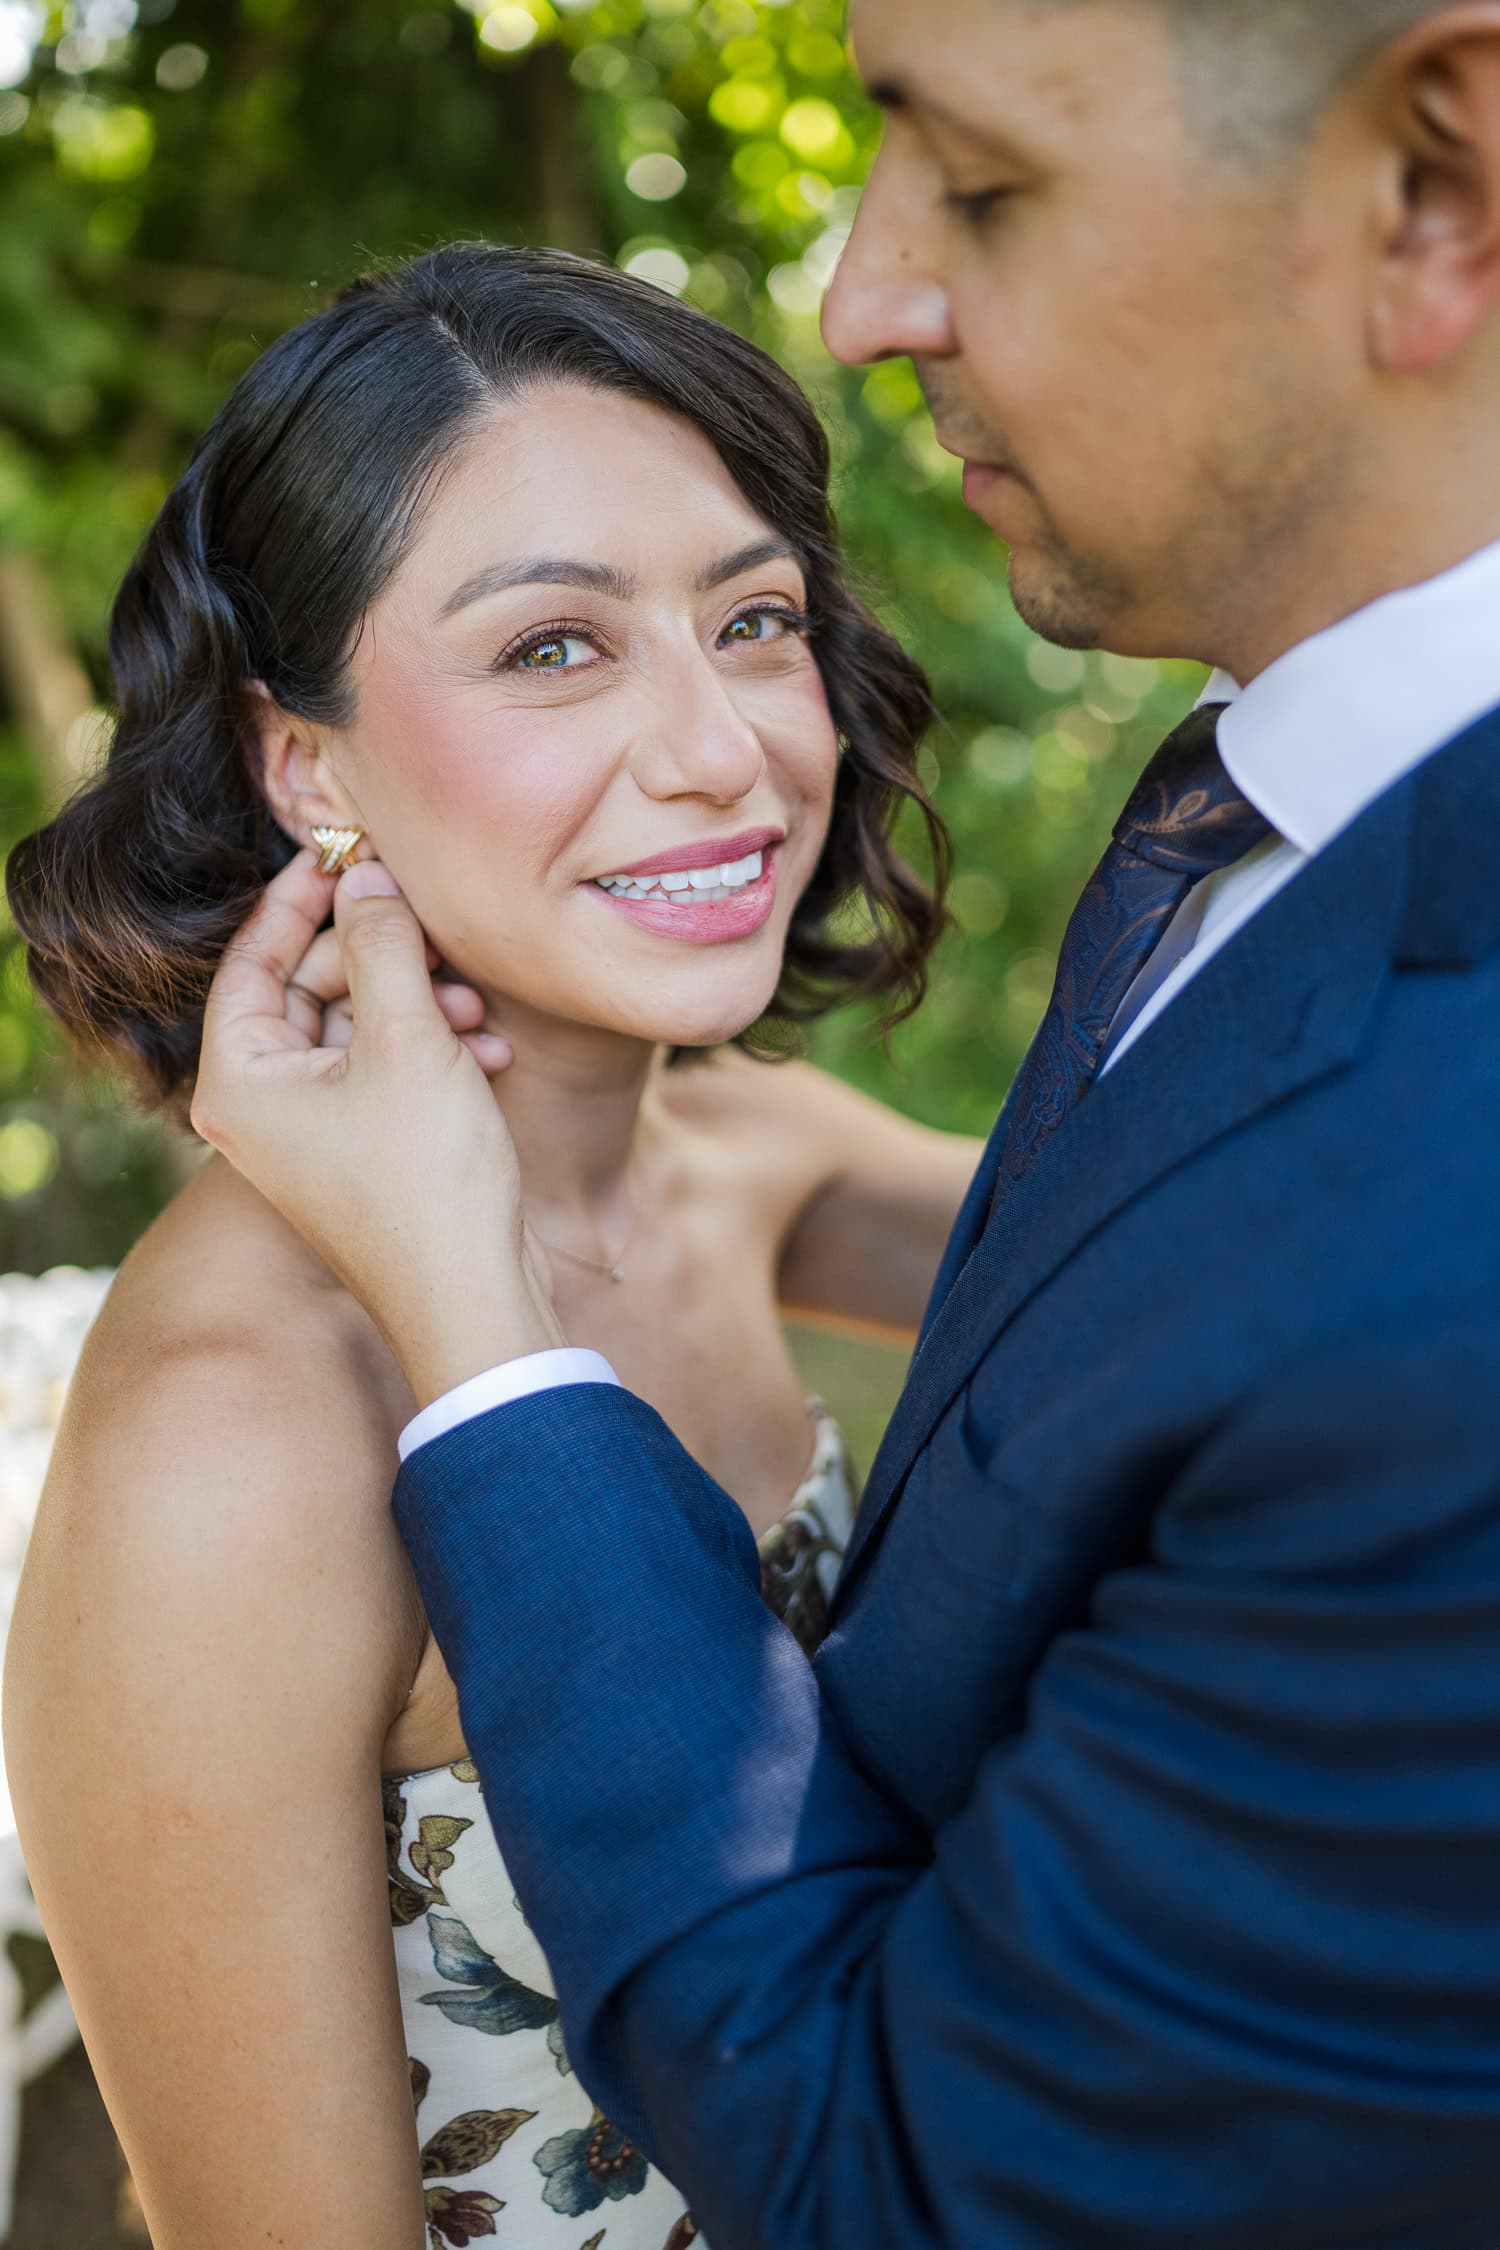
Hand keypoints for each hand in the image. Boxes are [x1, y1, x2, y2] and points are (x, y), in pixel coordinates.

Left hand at [192, 851, 566, 1407]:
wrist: (471, 1298)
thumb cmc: (426, 1178)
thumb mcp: (406, 1040)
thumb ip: (382, 946)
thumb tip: (366, 880)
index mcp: (239, 1080)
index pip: (252, 960)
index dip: (298, 899)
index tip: (343, 851)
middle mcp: (260, 1107)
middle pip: (308, 990)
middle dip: (381, 959)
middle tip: (437, 933)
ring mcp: (310, 1134)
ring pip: (357, 1029)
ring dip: (419, 1005)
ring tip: (478, 1010)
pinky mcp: (360, 1152)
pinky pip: (384, 1072)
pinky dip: (433, 1052)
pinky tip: (490, 1057)